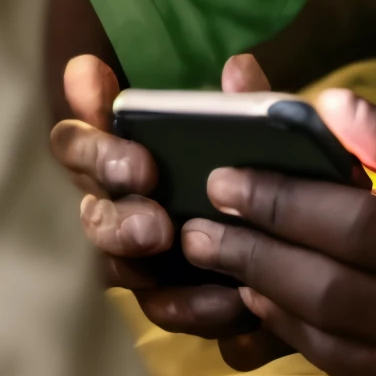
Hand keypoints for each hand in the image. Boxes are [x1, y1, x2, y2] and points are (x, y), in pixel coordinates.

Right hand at [50, 48, 285, 368]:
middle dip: (109, 183)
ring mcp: (137, 259)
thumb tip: (238, 68)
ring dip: (130, 245)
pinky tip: (224, 292)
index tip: (94, 82)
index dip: (82, 114)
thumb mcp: (259, 133)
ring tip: (165, 234)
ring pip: (111, 259)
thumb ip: (247, 103)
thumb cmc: (257, 170)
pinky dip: (191, 301)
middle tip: (143, 175)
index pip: (80, 137)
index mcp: (127, 156)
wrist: (295, 246)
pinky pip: (162, 308)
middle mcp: (119, 207)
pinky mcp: (166, 301)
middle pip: (90, 200)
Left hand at [181, 89, 375, 375]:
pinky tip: (277, 310)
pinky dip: (311, 341)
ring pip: (339, 344)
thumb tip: (337, 109)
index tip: (232, 180)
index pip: (364, 231)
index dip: (289, 207)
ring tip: (222, 266)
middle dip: (257, 258)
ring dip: (271, 304)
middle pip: (337, 294)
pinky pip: (363, 374)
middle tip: (200, 227)